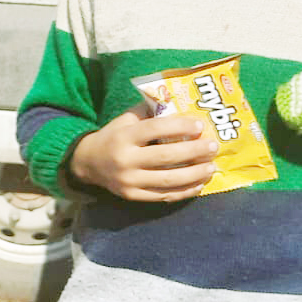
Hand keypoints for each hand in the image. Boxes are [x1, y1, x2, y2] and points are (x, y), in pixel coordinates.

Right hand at [69, 109, 218, 202]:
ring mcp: (129, 181)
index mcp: (123, 136)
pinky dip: (185, 191)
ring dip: (195, 174)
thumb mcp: (125, 120)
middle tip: (213, 147)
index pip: (155, 129)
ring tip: (211, 167)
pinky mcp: (133, 196)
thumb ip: (150, 112)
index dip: (180, 126)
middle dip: (194, 151)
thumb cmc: (114, 136)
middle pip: (166, 156)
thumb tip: (182, 105)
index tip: (200, 125)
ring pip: (169, 179)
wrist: (88, 163)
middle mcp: (125, 160)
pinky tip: (200, 184)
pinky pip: (164, 196)